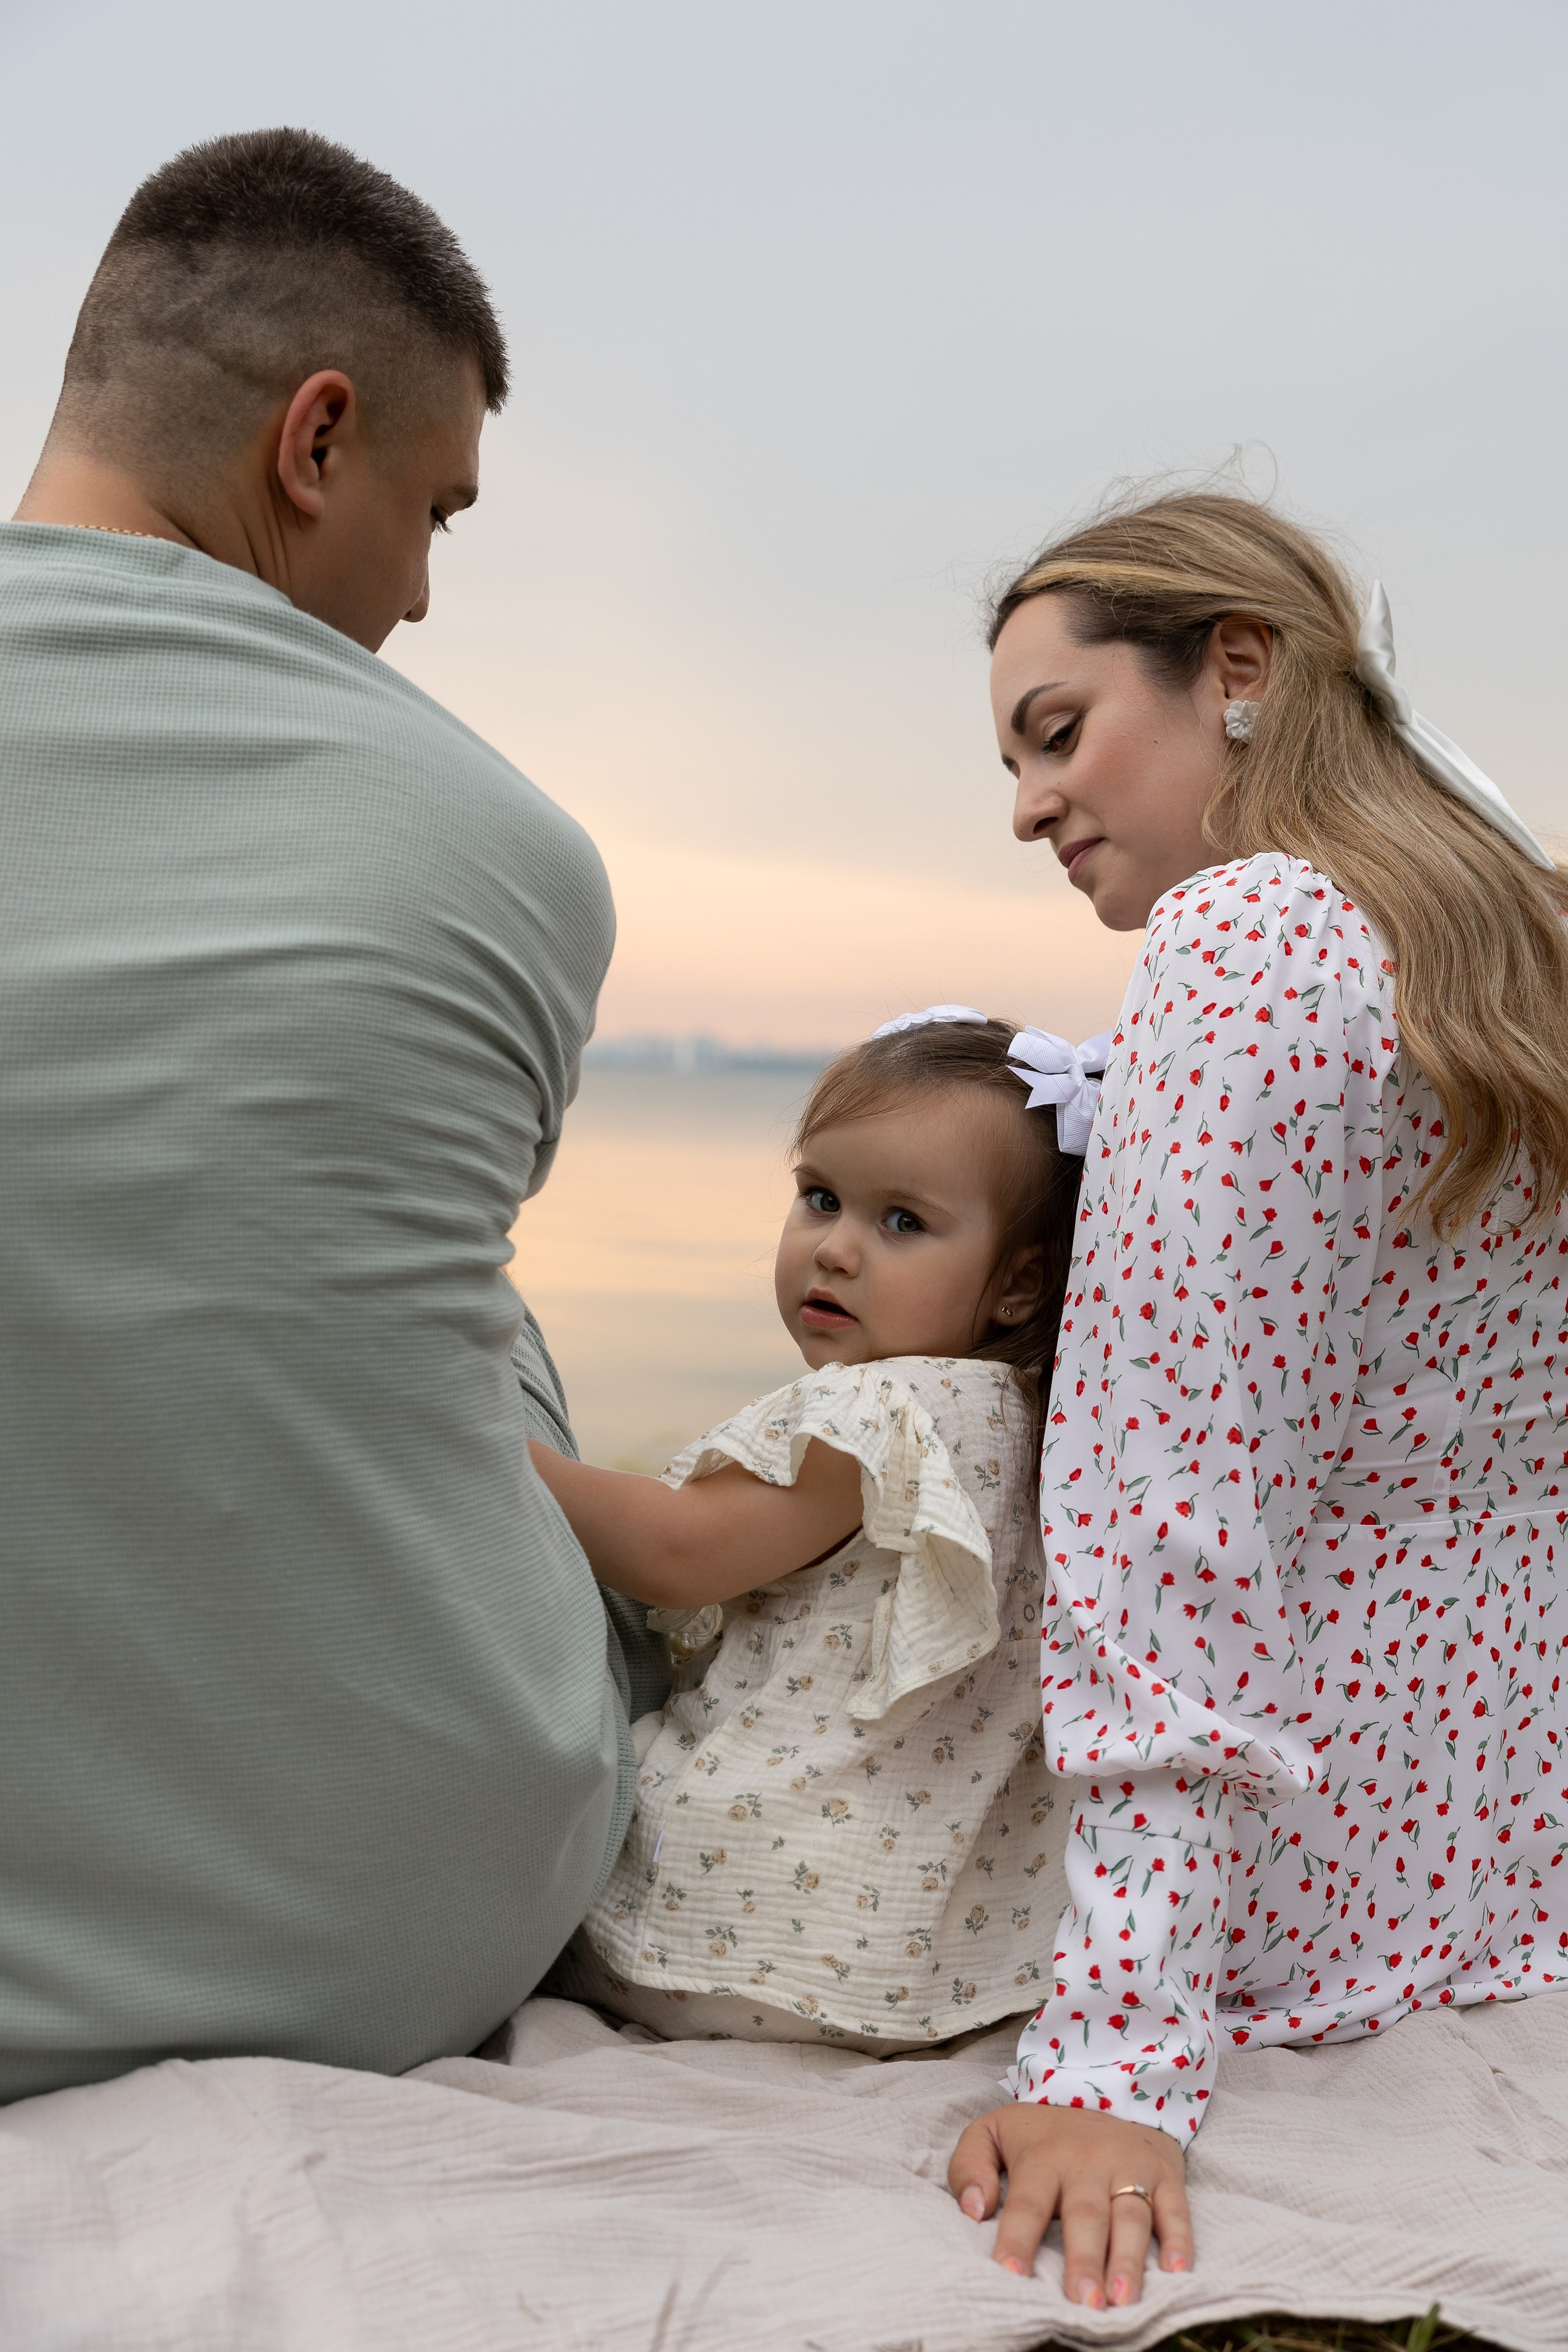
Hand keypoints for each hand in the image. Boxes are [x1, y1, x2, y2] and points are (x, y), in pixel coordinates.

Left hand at [948, 2101, 1190, 2305]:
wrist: (1109, 2093)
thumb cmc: (1042, 2134)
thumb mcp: (992, 2133)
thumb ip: (968, 2166)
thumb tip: (972, 2210)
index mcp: (1044, 2157)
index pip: (1027, 2202)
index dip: (1018, 2238)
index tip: (1010, 2273)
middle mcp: (1088, 2162)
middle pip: (1086, 2215)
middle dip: (1084, 2259)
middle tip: (1083, 2302)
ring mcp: (1130, 2166)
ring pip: (1131, 2216)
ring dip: (1129, 2258)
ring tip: (1123, 2299)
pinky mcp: (1165, 2174)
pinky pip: (1176, 2208)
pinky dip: (1180, 2239)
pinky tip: (1177, 2272)